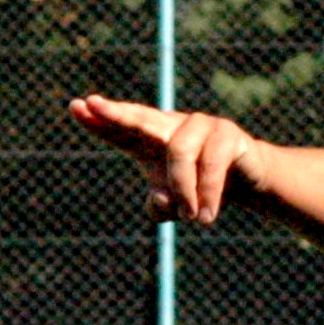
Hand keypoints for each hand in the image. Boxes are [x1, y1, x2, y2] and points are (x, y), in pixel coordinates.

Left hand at [68, 94, 266, 225]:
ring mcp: (200, 125)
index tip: (76, 107)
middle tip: (94, 105)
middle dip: (117, 113)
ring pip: (179, 152)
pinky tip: (205, 216)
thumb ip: (161, 207)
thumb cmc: (201, 188)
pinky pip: (210, 162)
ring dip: (183, 188)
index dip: (100, 120)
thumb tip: (160, 199)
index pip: (121, 130)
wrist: (248, 182)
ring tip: (191, 219)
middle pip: (140, 118)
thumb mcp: (176, 205)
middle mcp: (171, 126)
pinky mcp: (227, 133)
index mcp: (150, 141)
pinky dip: (207, 191)